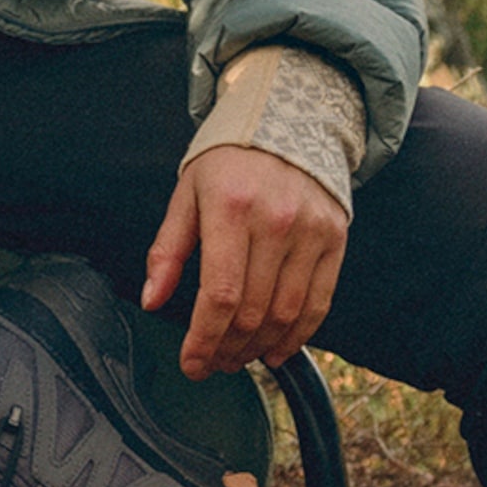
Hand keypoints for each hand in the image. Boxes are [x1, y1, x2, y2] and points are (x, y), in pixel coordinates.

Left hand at [142, 146, 348, 379]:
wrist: (289, 121)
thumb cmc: (229, 162)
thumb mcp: (187, 194)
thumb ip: (168, 250)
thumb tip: (152, 299)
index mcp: (230, 208)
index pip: (220, 294)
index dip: (204, 340)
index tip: (191, 364)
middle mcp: (275, 221)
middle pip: (252, 311)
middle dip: (227, 349)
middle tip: (212, 363)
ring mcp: (310, 231)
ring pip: (285, 314)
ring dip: (259, 349)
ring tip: (238, 358)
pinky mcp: (334, 238)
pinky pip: (318, 302)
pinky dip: (297, 335)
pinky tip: (276, 350)